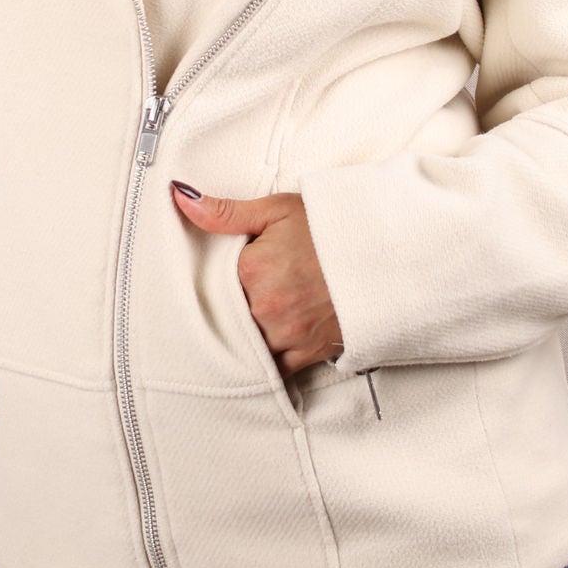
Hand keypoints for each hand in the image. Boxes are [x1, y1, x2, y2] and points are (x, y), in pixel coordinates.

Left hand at [169, 180, 344, 376]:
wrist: (386, 255)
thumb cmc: (331, 229)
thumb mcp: (277, 210)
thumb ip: (226, 211)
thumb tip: (181, 198)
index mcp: (254, 270)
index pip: (213, 278)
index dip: (219, 273)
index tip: (230, 268)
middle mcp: (266, 308)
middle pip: (227, 312)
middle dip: (232, 302)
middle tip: (247, 289)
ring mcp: (287, 335)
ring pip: (245, 343)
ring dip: (245, 332)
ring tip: (258, 312)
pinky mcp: (306, 355)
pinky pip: (272, 369)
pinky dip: (266, 359)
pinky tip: (266, 344)